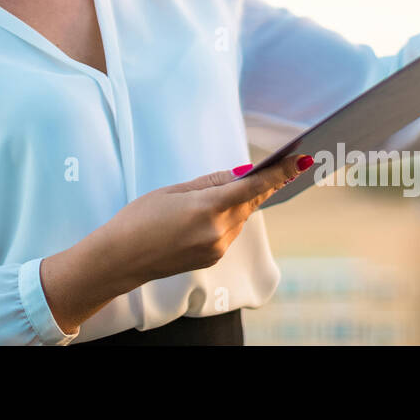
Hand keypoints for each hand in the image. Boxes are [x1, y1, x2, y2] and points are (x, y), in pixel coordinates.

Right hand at [98, 153, 313, 288]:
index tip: (299, 161)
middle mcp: (217, 231)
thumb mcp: (172, 191)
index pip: (252, 187)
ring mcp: (216, 248)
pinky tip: (207, 212)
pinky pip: (229, 231)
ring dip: (239, 202)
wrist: (120, 259)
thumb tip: (240, 174)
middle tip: (277, 166)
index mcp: (206, 208)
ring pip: (240, 217)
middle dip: (260, 185)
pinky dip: (227, 217)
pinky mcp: (212, 257)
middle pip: (250, 202)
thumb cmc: (139, 219)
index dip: (279, 173)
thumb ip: (210, 183)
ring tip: (219, 191)